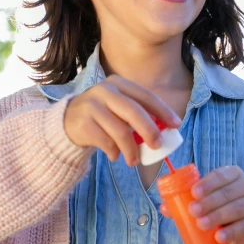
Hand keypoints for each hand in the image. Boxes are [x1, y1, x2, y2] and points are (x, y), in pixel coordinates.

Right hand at [63, 75, 180, 165]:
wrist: (67, 122)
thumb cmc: (102, 116)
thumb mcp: (118, 108)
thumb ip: (137, 114)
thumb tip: (165, 130)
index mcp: (118, 83)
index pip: (145, 96)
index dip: (162, 110)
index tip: (176, 124)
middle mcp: (104, 91)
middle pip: (133, 111)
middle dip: (149, 130)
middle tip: (157, 146)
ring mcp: (91, 106)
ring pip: (120, 131)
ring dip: (131, 150)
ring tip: (134, 160)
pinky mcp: (82, 123)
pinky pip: (106, 142)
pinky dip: (114, 152)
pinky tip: (115, 155)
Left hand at [161, 165, 243, 242]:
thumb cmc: (225, 203)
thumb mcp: (210, 198)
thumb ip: (189, 200)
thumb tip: (164, 207)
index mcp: (233, 173)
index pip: (221, 175)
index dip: (208, 183)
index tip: (194, 193)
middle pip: (228, 193)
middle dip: (209, 202)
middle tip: (193, 212)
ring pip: (237, 208)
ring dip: (218, 217)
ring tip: (202, 225)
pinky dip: (232, 232)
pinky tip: (219, 237)